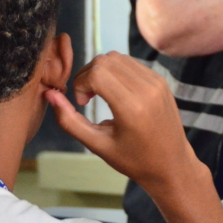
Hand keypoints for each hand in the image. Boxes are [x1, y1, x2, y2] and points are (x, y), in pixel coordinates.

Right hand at [44, 52, 202, 194]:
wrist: (172, 165)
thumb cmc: (134, 161)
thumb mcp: (98, 145)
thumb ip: (69, 121)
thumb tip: (50, 94)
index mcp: (132, 107)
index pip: (96, 72)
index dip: (81, 83)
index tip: (82, 102)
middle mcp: (147, 89)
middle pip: (105, 60)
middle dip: (87, 74)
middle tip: (87, 98)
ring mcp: (157, 82)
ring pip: (117, 57)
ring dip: (101, 70)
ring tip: (99, 95)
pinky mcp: (161, 81)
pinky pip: (131, 63)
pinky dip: (116, 72)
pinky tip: (114, 93)